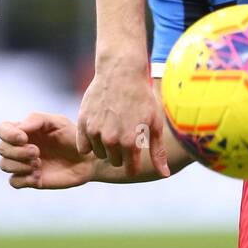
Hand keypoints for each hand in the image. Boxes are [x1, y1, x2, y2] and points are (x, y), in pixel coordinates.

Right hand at [0, 112, 94, 188]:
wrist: (88, 159)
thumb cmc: (72, 137)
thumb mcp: (58, 122)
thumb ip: (37, 119)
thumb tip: (19, 129)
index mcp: (24, 130)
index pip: (2, 129)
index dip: (8, 134)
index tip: (24, 138)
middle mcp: (20, 147)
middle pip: (1, 148)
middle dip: (16, 151)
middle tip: (37, 152)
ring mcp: (23, 164)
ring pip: (4, 165)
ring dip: (19, 165)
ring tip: (38, 164)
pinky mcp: (29, 180)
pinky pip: (14, 182)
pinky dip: (23, 179)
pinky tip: (38, 176)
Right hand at [76, 64, 170, 178]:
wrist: (121, 72)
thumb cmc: (143, 97)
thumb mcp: (155, 123)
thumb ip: (158, 152)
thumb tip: (165, 175)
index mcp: (131, 141)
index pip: (130, 170)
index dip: (135, 164)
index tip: (136, 153)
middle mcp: (111, 139)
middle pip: (115, 162)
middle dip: (121, 153)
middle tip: (126, 133)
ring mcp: (95, 132)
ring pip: (99, 154)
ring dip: (106, 147)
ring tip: (114, 127)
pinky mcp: (82, 124)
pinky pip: (83, 147)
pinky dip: (90, 142)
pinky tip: (100, 128)